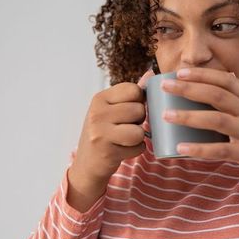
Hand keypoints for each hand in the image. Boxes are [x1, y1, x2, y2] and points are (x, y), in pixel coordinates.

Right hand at [67, 69, 154, 210]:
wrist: (87, 165)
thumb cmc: (104, 133)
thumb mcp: (111, 110)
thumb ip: (130, 94)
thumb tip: (151, 73)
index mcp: (100, 98)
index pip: (134, 90)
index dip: (139, 101)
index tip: (129, 111)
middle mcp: (97, 112)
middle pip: (139, 110)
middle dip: (139, 121)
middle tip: (126, 128)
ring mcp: (100, 132)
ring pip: (139, 130)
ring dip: (138, 138)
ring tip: (125, 139)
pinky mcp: (107, 150)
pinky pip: (138, 147)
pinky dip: (135, 150)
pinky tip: (122, 150)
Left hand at [160, 68, 238, 204]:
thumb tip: (230, 77)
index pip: (226, 80)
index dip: (203, 74)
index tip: (180, 72)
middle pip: (217, 95)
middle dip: (189, 89)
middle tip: (165, 87)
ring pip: (216, 119)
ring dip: (189, 117)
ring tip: (165, 115)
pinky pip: (220, 150)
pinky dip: (199, 149)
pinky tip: (180, 149)